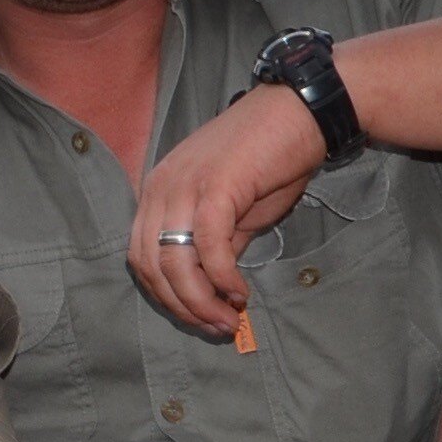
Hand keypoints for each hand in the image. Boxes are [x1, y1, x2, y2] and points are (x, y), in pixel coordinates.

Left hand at [127, 82, 327, 339]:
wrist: (301, 113)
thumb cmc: (270, 158)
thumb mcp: (234, 211)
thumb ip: (215, 246)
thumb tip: (210, 287)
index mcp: (157, 191)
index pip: (141, 257)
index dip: (165, 296)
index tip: (196, 318)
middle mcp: (160, 187)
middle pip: (150, 266)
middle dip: (181, 306)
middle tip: (215, 328)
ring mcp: (184, 185)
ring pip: (174, 262)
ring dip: (200, 301)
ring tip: (228, 320)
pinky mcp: (215, 187)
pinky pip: (208, 247)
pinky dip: (221, 277)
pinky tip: (239, 292)